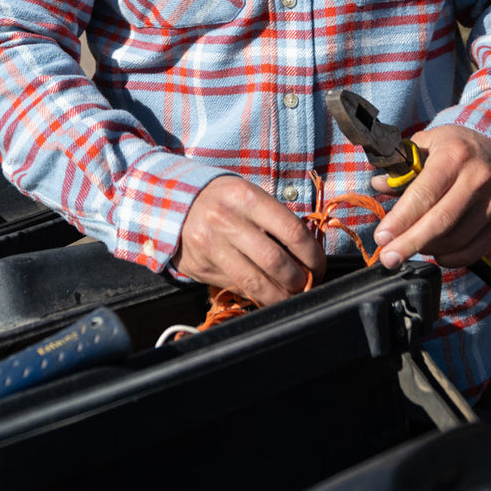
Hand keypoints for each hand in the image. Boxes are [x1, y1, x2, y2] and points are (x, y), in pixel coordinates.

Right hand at [171, 175, 326, 305]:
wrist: (171, 199)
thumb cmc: (222, 199)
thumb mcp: (248, 195)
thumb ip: (275, 220)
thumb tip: (307, 255)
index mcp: (245, 197)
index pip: (292, 231)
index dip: (313, 256)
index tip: (318, 266)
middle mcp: (225, 219)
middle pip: (275, 262)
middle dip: (299, 280)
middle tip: (307, 284)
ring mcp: (210, 244)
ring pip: (256, 282)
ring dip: (280, 296)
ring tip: (290, 295)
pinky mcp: (200, 264)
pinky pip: (237, 287)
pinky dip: (257, 295)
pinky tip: (266, 292)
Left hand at [371, 124, 490, 270]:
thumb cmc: (455, 148)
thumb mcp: (427, 143)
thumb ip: (403, 166)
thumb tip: (379, 185)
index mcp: (453, 156)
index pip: (424, 194)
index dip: (401, 219)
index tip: (382, 237)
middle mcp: (477, 179)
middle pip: (441, 221)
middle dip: (410, 243)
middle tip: (389, 258)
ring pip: (456, 239)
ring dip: (428, 249)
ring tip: (408, 247)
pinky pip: (474, 250)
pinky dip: (451, 258)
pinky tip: (435, 252)